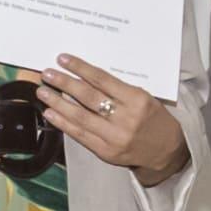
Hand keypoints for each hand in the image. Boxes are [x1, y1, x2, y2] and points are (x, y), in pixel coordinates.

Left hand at [38, 55, 183, 182]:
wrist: (167, 151)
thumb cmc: (154, 119)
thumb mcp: (143, 98)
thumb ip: (118, 89)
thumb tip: (84, 77)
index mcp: (137, 99)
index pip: (103, 80)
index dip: (80, 68)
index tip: (63, 59)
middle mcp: (125, 118)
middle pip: (88, 97)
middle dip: (64, 83)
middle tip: (47, 73)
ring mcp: (114, 137)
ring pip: (80, 116)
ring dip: (58, 103)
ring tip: (43, 92)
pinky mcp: (106, 152)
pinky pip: (80, 135)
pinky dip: (63, 123)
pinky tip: (51, 113)